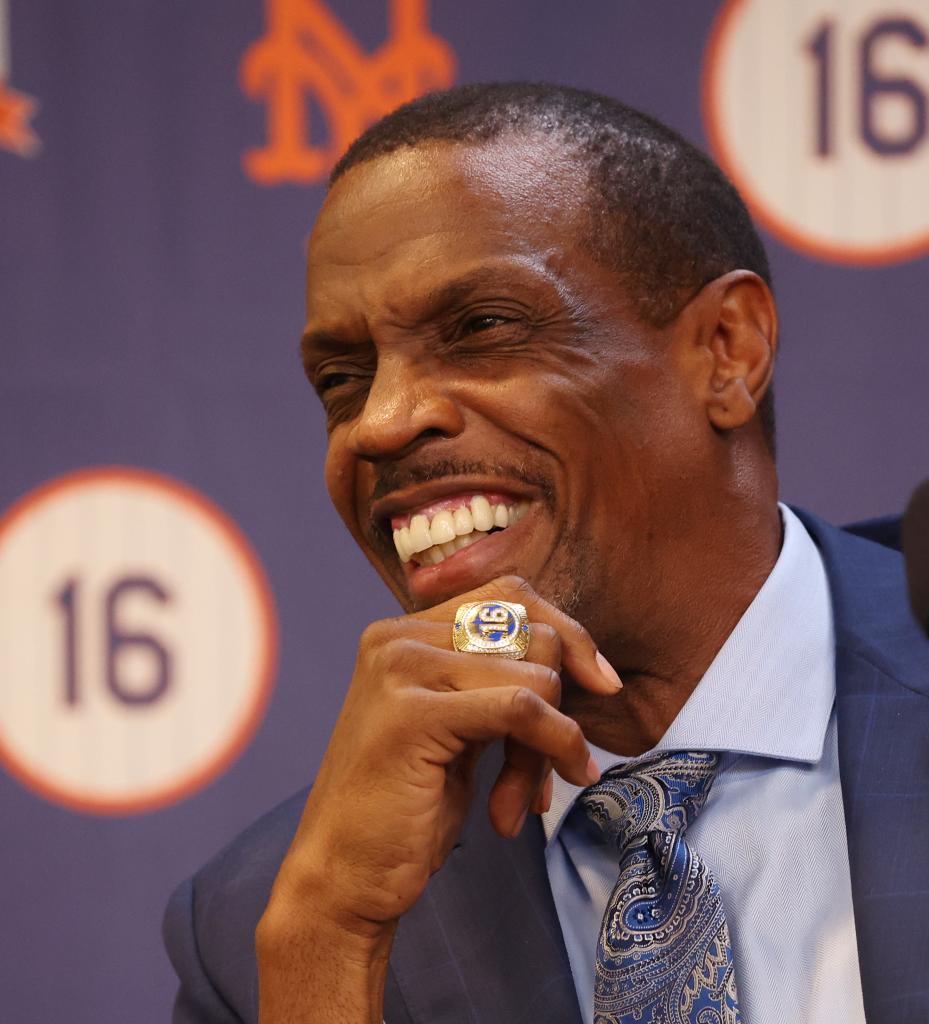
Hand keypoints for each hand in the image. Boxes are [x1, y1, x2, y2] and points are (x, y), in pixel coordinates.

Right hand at [255, 575, 620, 1021]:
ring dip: (549, 746)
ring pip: (534, 677)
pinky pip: (522, 709)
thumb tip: (583, 660)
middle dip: (560, 702)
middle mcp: (398, 637)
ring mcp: (402, 668)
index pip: (511, 597)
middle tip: (551, 769)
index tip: (603, 683)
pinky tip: (532, 802)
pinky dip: (552, 745)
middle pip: (530, 635)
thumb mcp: (458, 726)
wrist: (344, 876)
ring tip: (522, 799)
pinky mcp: (415, 712)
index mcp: (404, 632)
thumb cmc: (405, 807)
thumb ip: (498, 681)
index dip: (567, 633)